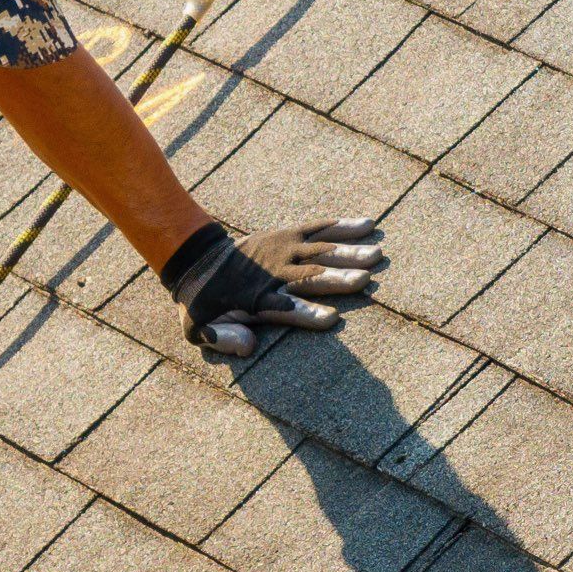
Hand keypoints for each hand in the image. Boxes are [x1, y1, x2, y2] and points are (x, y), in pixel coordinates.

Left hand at [163, 217, 382, 356]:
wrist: (197, 261)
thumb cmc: (205, 302)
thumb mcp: (198, 328)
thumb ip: (221, 339)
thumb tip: (247, 347)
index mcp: (256, 300)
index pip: (285, 309)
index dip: (307, 315)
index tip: (331, 320)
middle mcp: (273, 274)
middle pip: (309, 278)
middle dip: (336, 279)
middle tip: (363, 280)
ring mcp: (281, 251)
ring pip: (318, 252)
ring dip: (347, 253)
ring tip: (376, 254)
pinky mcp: (286, 235)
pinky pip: (316, 228)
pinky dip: (340, 225)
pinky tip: (366, 224)